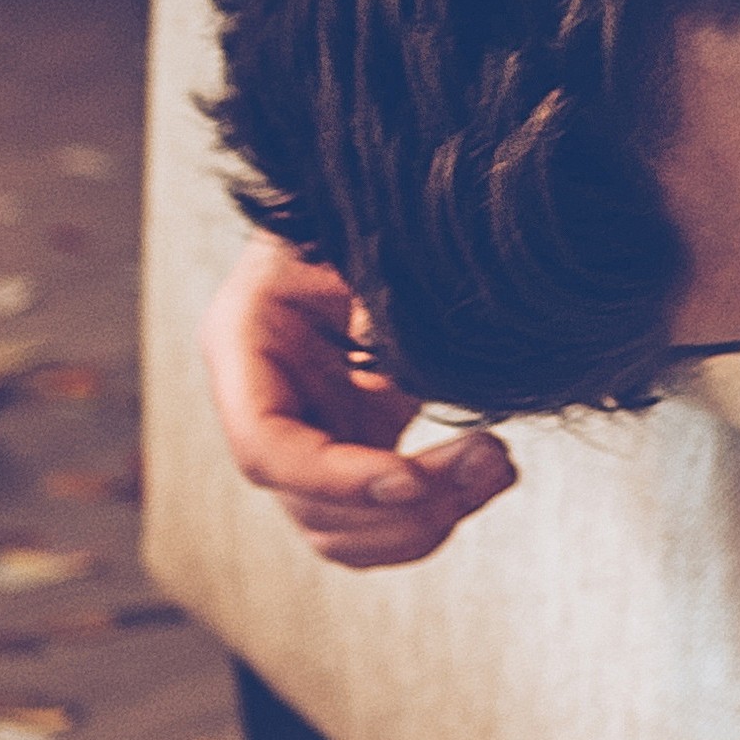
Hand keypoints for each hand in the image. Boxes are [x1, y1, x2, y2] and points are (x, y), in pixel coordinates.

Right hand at [202, 230, 517, 565]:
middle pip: (308, 505)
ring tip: (496, 466)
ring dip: (426, 521)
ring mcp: (307, 433)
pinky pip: (380, 519)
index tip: (412, 478)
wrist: (386, 210)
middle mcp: (264, 401)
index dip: (336, 479)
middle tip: (487, 459)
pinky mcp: (352, 447)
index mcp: (243, 341)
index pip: (267, 447)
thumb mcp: (361, 236)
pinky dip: (435, 515)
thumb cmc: (361, 207)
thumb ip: (376, 297)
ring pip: (344, 532)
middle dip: (402, 506)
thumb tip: (392, 366)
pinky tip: (487, 474)